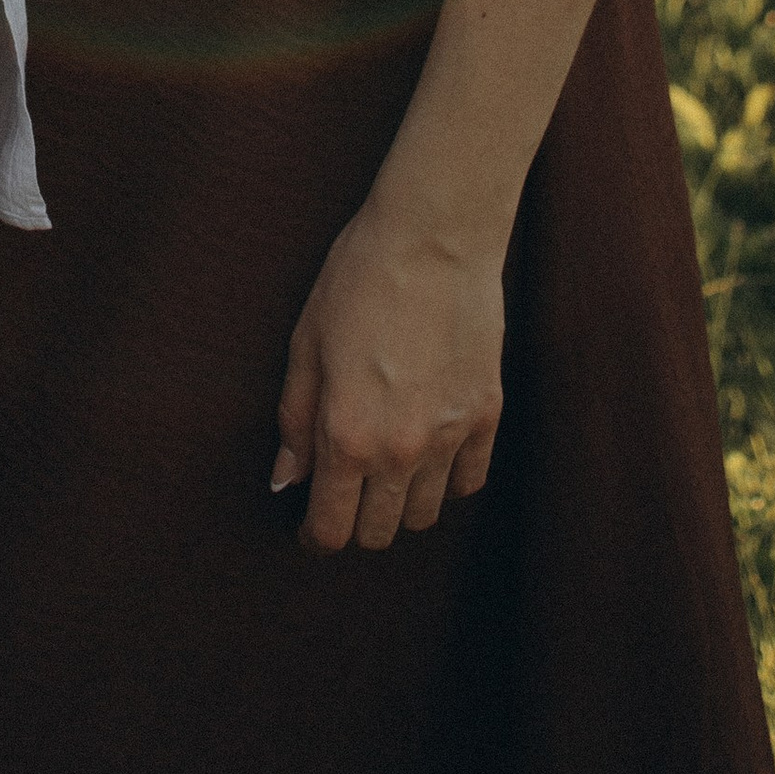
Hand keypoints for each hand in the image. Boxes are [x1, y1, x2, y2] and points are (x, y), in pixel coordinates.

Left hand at [272, 196, 504, 552]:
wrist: (434, 236)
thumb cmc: (358, 279)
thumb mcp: (306, 343)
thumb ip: (295, 421)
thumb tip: (287, 479)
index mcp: (347, 436)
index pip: (332, 528)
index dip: (315, 537)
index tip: (310, 529)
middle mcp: (401, 450)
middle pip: (379, 531)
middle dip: (355, 521)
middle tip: (345, 491)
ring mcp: (450, 436)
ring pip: (425, 514)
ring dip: (401, 502)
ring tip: (386, 468)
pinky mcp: (487, 415)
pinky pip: (468, 481)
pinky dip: (447, 479)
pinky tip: (430, 450)